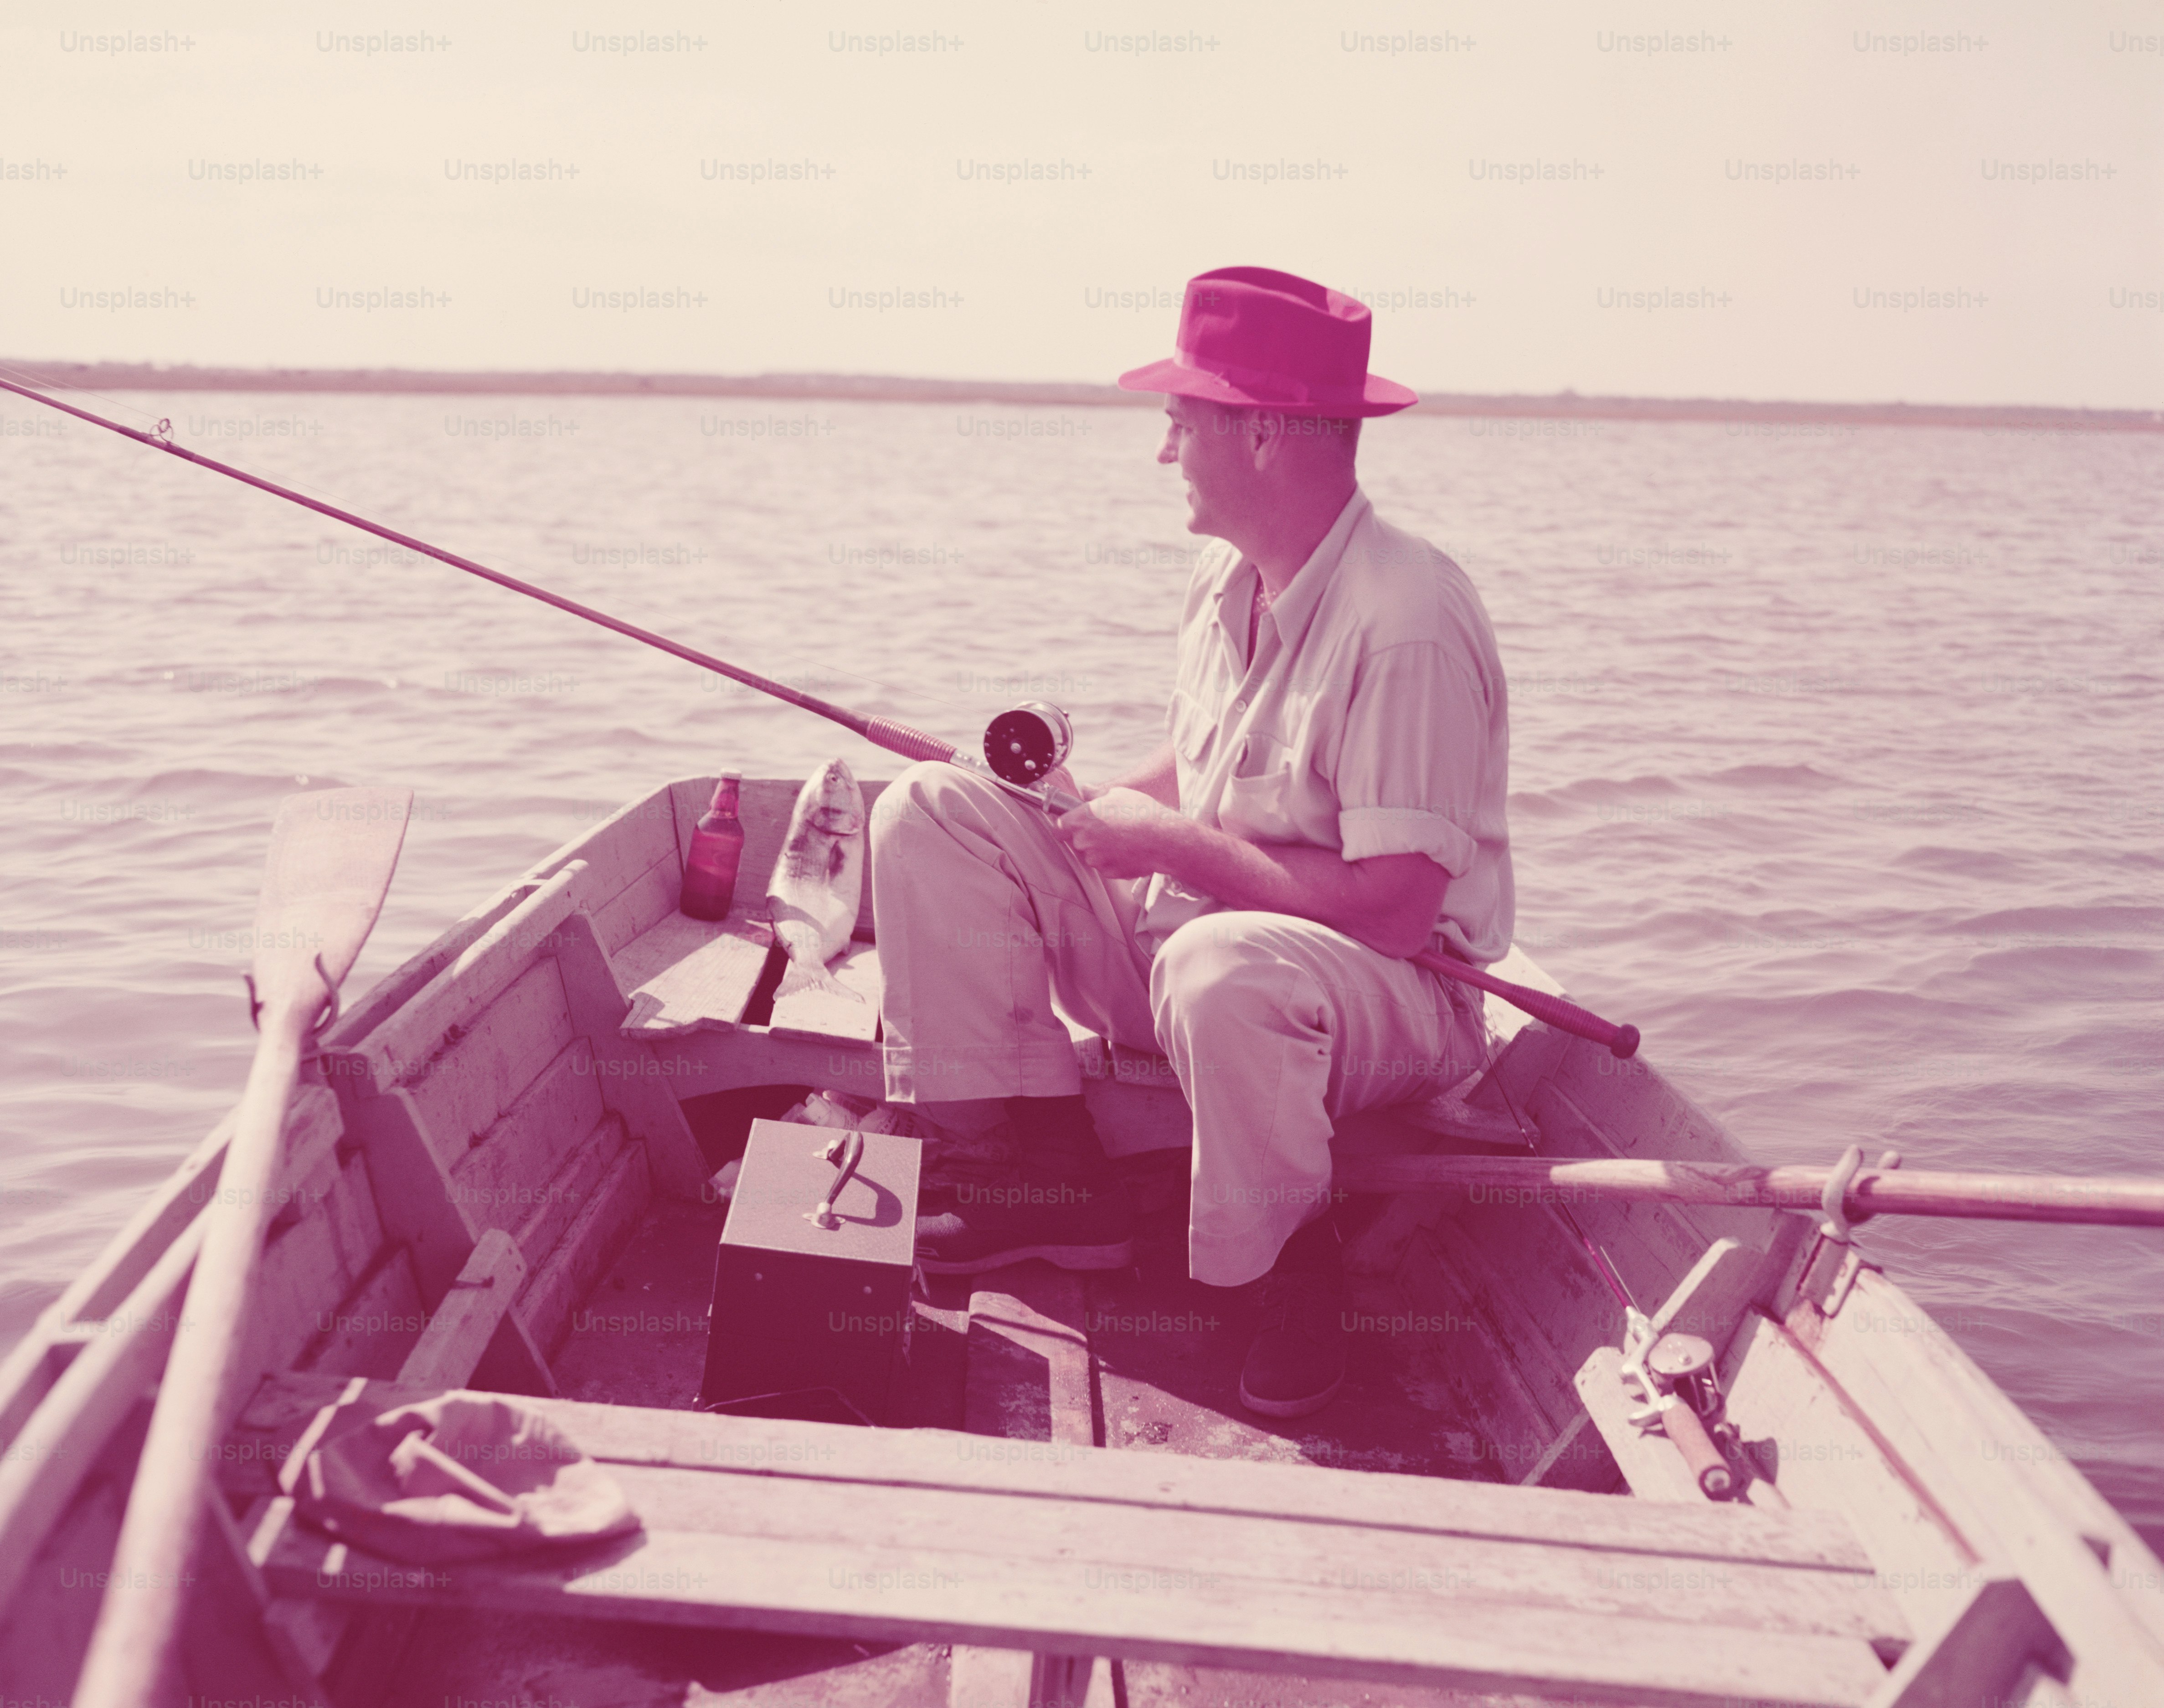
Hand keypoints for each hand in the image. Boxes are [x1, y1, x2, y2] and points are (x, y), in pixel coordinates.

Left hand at [1056, 787, 1187, 878]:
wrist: (1163, 838)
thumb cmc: (1141, 811)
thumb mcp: (1117, 794)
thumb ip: (1095, 794)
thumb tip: (1084, 790)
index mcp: (1081, 821)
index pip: (1058, 828)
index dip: (1064, 826)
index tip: (1072, 824)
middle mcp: (1084, 843)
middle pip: (1076, 842)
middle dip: (1087, 836)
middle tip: (1106, 828)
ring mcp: (1096, 860)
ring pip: (1092, 855)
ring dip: (1100, 849)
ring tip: (1121, 838)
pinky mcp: (1109, 873)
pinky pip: (1106, 865)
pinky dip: (1113, 859)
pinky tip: (1128, 849)